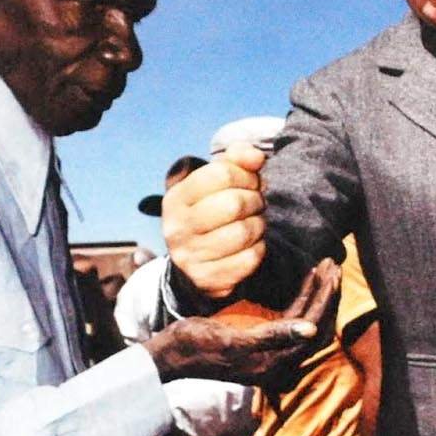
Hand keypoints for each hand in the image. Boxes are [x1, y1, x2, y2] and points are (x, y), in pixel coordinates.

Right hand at [145, 260, 338, 386]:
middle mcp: (279, 361)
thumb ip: (272, 336)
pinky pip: (292, 318)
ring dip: (318, 295)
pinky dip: (302, 298)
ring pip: (307, 321)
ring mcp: (272, 351)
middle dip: (327, 295)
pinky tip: (306, 280)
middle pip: (315, 326)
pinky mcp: (263, 340)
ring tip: (325, 267)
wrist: (172, 354)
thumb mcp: (233, 340)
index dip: (325, 300)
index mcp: (275, 365)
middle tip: (332, 264)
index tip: (330, 272)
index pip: (312, 329)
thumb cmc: (197, 345)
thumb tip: (309, 330)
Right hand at [163, 144, 267, 298]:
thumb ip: (235, 161)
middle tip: (255, 204)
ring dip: (259, 225)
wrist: (192, 265)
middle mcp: (177, 227)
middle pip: (234, 204)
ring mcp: (190, 256)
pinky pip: (249, 259)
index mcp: (176, 198)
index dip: (246, 175)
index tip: (250, 183)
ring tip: (253, 224)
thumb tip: (256, 156)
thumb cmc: (210, 213)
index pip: (221, 174)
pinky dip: (259, 249)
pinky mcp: (207, 279)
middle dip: (255, 201)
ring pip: (244, 232)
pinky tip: (250, 245)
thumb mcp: (214, 184)